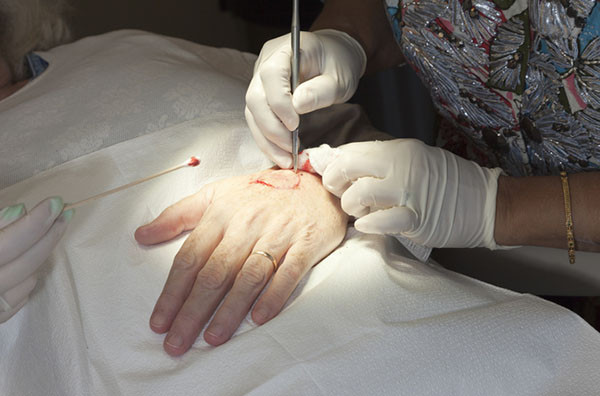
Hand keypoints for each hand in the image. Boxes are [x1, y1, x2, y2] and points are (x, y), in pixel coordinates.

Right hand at [0, 197, 72, 322]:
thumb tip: (19, 212)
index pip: (10, 243)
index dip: (35, 222)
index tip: (55, 202)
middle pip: (26, 263)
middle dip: (49, 235)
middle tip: (65, 213)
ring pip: (27, 280)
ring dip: (39, 256)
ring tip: (46, 233)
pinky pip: (18, 299)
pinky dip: (26, 278)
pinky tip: (26, 264)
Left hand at [135, 169, 346, 354]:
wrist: (316, 182)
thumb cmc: (262, 192)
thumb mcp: (217, 193)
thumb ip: (178, 215)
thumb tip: (141, 235)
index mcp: (221, 213)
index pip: (190, 257)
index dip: (172, 292)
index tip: (158, 322)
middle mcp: (247, 225)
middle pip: (215, 272)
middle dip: (192, 311)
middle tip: (176, 343)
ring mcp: (278, 234)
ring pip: (248, 276)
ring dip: (229, 310)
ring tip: (212, 338)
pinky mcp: (306, 243)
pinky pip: (288, 273)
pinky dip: (274, 296)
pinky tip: (259, 319)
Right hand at [245, 29, 365, 167]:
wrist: (336, 55)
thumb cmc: (339, 63)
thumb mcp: (339, 77)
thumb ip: (320, 90)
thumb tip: (297, 105)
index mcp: (285, 50)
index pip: (271, 75)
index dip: (279, 103)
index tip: (295, 125)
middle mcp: (265, 63)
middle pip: (255, 98)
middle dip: (271, 128)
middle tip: (290, 149)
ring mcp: (260, 80)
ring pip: (252, 113)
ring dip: (267, 139)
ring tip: (286, 160)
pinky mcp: (262, 95)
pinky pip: (258, 119)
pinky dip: (268, 139)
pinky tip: (281, 154)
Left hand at [322, 139, 503, 248]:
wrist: (486, 203)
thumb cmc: (445, 183)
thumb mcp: (413, 160)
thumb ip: (380, 162)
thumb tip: (338, 160)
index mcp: (398, 150)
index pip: (351, 150)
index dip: (332, 164)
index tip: (330, 175)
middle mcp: (401, 166)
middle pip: (347, 167)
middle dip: (334, 181)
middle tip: (340, 192)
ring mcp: (409, 192)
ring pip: (360, 194)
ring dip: (351, 206)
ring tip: (360, 212)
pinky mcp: (417, 218)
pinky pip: (381, 221)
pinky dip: (368, 224)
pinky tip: (368, 224)